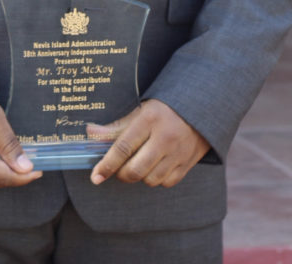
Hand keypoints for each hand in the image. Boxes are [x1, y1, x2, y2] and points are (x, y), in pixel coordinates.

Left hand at [88, 98, 209, 187]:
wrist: (200, 108)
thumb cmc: (165, 109)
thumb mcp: (140, 111)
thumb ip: (116, 126)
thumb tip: (91, 132)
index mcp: (150, 119)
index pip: (123, 147)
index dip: (106, 164)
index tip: (96, 176)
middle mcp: (164, 137)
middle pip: (135, 169)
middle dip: (121, 174)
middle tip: (118, 168)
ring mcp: (178, 152)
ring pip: (150, 179)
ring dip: (140, 176)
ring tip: (139, 163)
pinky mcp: (188, 163)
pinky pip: (167, 183)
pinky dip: (157, 179)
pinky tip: (155, 167)